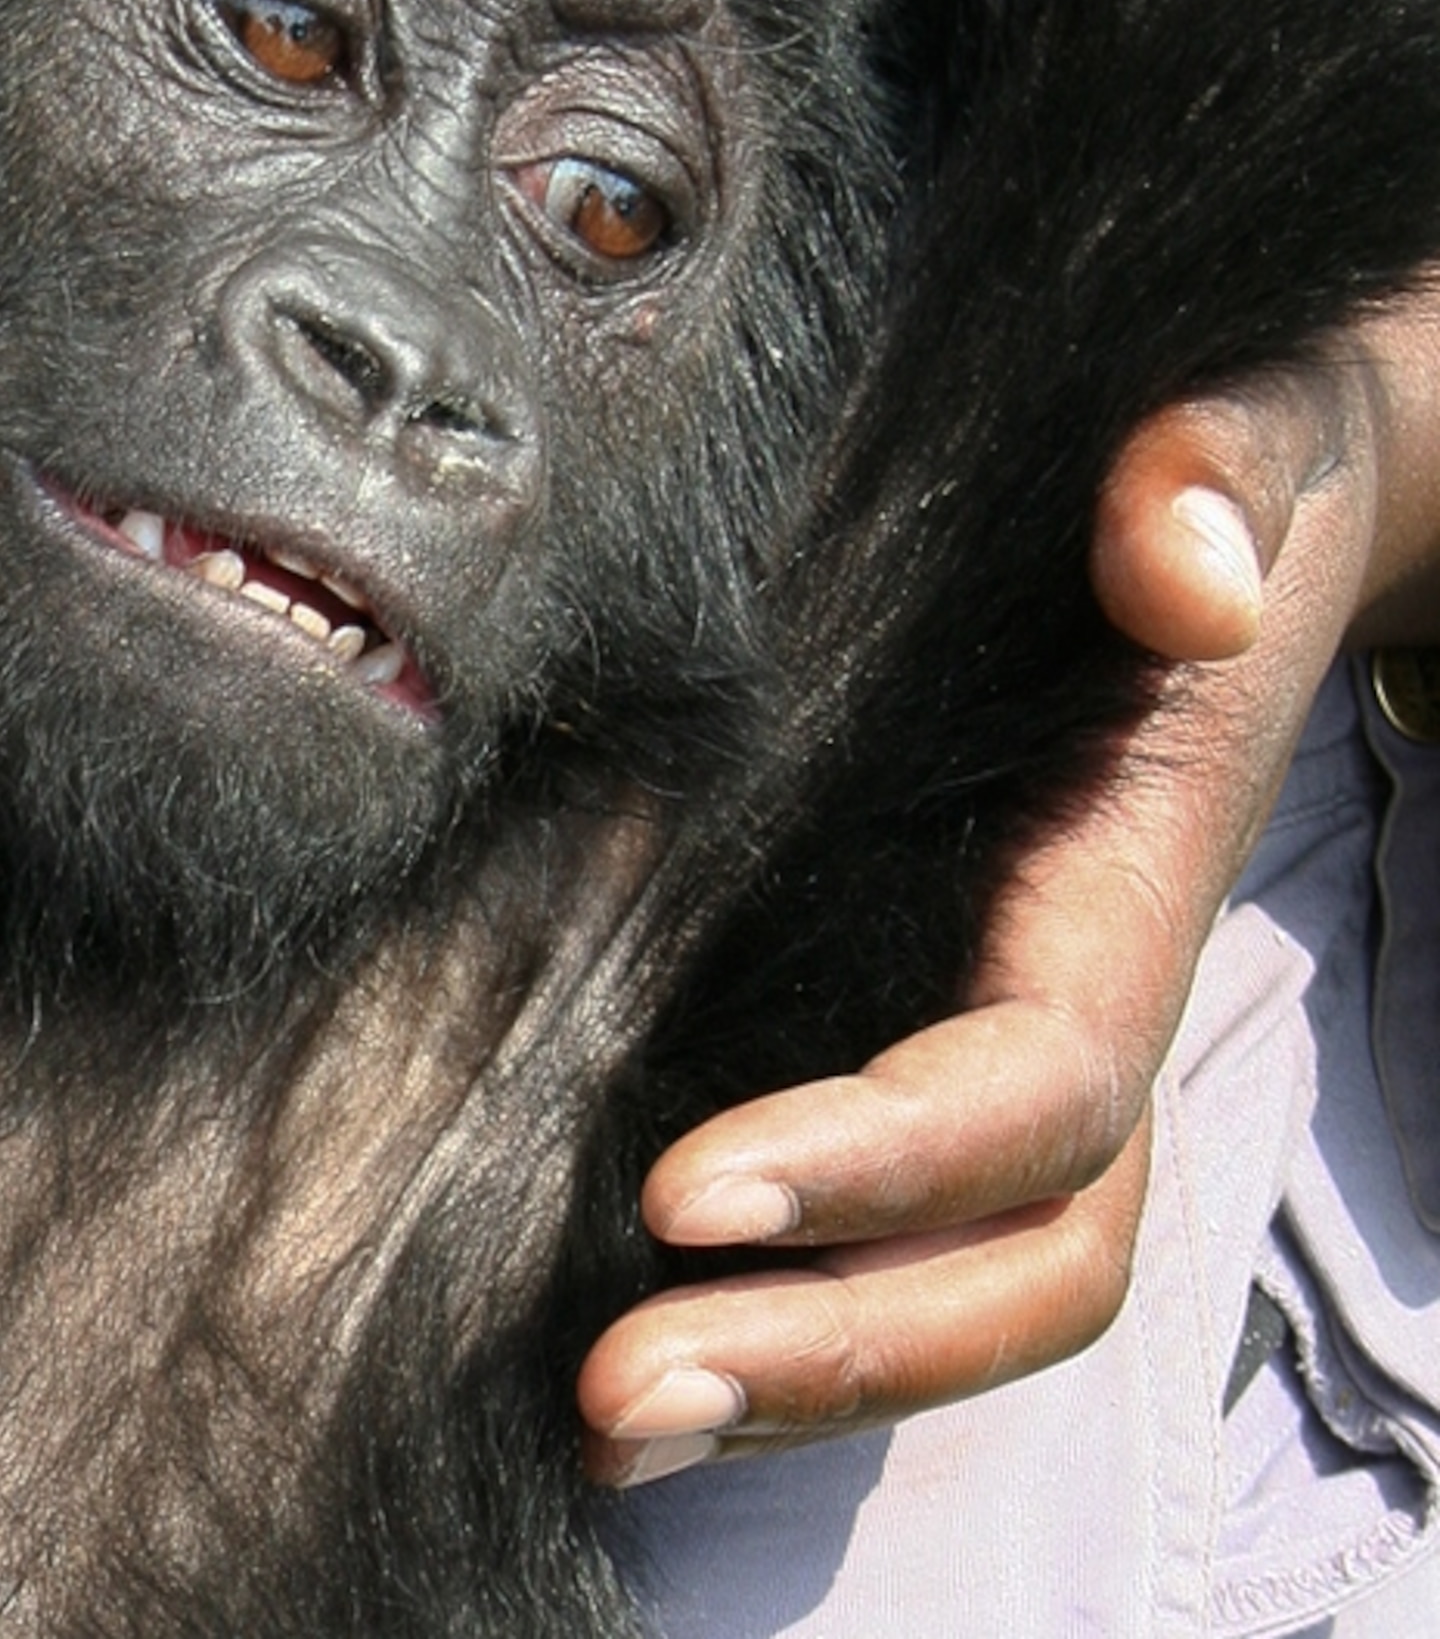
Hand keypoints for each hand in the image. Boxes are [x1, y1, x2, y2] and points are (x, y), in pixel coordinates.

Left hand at [578, 286, 1439, 1481]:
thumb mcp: (1234, 430)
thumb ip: (1215, 475)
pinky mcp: (933, 1020)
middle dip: (835, 1354)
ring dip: (804, 1377)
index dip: (878, 1162)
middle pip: (1010, 1262)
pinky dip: (795, 1306)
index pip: (1030, 1089)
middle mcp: (1087, 1003)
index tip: (684, 1193)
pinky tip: (622, 1325)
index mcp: (1127, 893)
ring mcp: (1018, 1035)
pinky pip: (902, 1223)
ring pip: (964, 1285)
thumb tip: (1177, 567)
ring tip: (604, 1424)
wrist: (1249, 495)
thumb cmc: (1216, 466)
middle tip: (616, 1401)